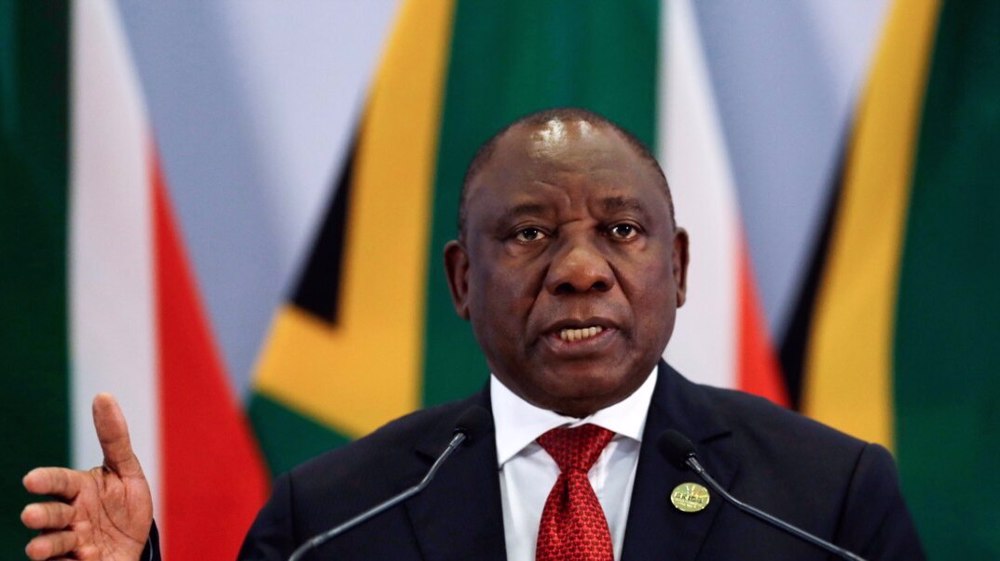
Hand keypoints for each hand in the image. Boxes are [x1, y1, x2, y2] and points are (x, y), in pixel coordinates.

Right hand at [21, 393, 152, 560]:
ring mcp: (71, 543)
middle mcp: (70, 516)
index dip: (46, 481)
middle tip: (30, 516)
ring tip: (38, 550)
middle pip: (52, 515)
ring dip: (44, 545)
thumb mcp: (127, 471)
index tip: (31, 480)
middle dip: (41, 516)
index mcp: (79, 490)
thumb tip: (103, 395)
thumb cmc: (125, 507)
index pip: (60, 482)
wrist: (134, 548)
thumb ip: (115, 438)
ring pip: (52, 543)